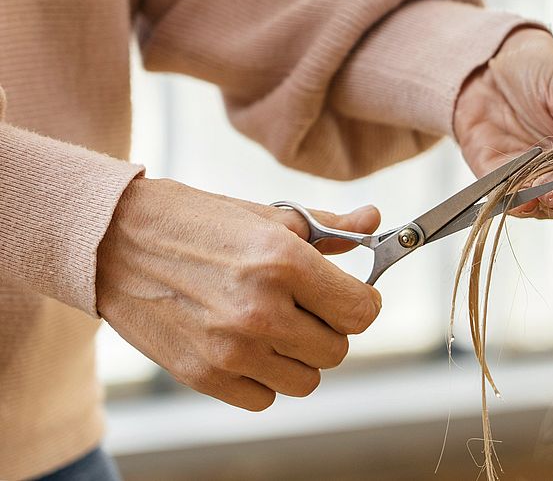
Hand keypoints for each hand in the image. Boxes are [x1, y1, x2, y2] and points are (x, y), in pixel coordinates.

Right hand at [96, 177, 381, 410]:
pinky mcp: (202, 376)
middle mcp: (261, 310)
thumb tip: (374, 222)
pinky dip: (263, 377)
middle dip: (329, 328)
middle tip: (306, 307)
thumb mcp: (268, 216)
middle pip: (338, 350)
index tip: (351, 296)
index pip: (361, 312)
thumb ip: (330, 228)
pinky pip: (264, 398)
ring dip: (298, 356)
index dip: (362, 303)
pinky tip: (245, 343)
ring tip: (273, 324)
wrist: (115, 241)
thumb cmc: (198, 223)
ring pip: (306, 380)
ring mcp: (231, 349)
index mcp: (284, 262)